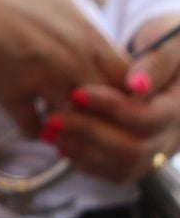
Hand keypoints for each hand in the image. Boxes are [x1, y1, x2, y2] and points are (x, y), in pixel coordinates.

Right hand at [0, 0, 128, 133]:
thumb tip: (70, 10)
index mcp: (81, 32)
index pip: (123, 74)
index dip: (115, 83)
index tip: (100, 83)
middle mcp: (69, 60)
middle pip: (106, 103)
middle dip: (97, 109)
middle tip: (82, 108)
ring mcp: (41, 80)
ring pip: (74, 121)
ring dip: (68, 124)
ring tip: (60, 122)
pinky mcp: (11, 95)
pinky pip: (34, 128)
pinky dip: (35, 130)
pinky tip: (30, 123)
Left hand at [48, 16, 179, 182]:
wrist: (170, 63)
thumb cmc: (168, 46)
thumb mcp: (170, 45)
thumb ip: (156, 63)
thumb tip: (136, 85)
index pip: (147, 119)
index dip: (111, 108)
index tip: (77, 92)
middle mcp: (173, 136)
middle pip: (134, 149)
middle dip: (89, 133)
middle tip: (53, 117)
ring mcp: (158, 151)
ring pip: (123, 166)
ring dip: (83, 150)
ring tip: (50, 129)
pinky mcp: (141, 159)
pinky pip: (115, 172)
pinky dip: (86, 161)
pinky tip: (61, 142)